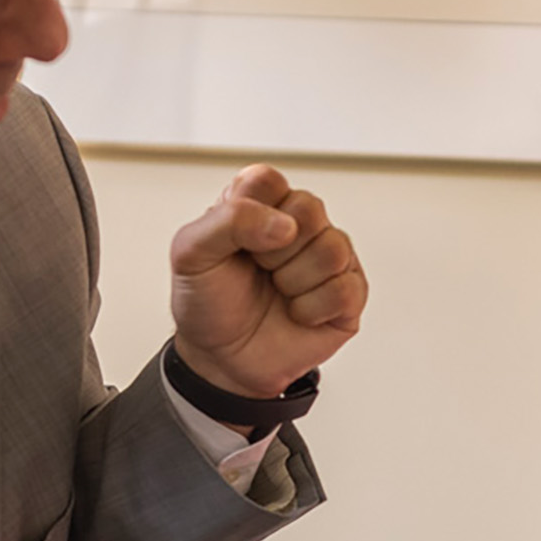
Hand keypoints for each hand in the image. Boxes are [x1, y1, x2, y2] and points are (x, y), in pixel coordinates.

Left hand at [169, 164, 366, 396]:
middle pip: (309, 208)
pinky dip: (312, 309)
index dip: (252, 213)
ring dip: (294, 281)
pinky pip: (345, 289)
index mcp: (261, 203)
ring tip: (279, 291)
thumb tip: (284, 224)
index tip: (235, 243)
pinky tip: (298, 312)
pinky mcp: (349, 293)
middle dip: (274, 250)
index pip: (268, 180)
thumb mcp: (190, 254)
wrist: (221, 360)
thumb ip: (227, 220)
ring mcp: (328, 257)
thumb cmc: (209, 303)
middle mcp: (299, 224)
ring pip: (333, 249)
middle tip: (259, 269)